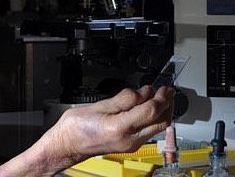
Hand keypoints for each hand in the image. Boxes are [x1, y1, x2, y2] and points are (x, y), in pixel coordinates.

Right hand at [52, 85, 173, 159]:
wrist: (67, 144)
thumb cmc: (77, 127)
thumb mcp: (99, 105)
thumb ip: (124, 99)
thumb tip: (142, 92)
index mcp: (120, 128)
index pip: (151, 111)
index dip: (160, 98)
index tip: (163, 88)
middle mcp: (129, 140)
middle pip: (160, 122)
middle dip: (166, 105)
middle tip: (167, 91)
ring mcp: (131, 144)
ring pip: (157, 128)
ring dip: (162, 112)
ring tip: (160, 98)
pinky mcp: (130, 145)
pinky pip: (148, 131)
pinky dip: (153, 118)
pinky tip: (148, 108)